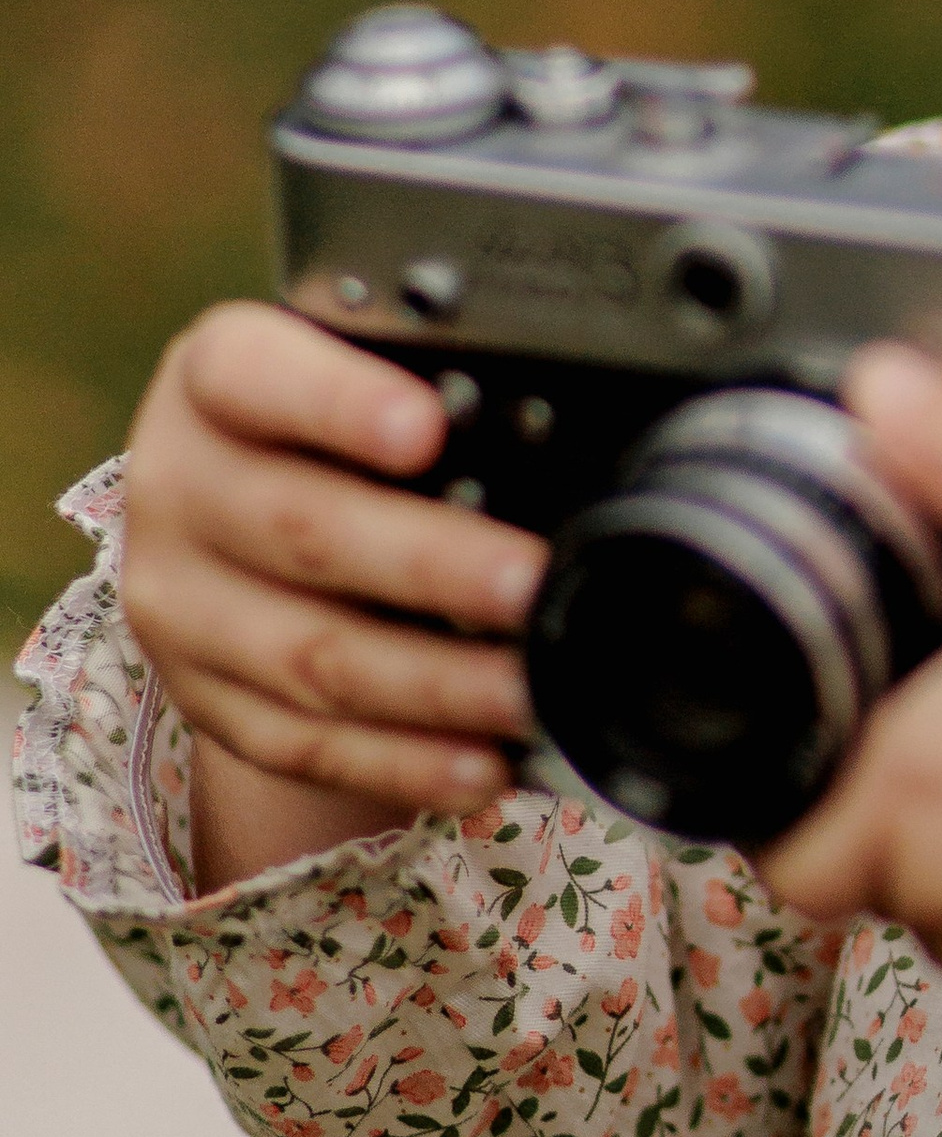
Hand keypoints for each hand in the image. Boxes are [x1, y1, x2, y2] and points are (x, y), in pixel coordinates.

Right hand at [123, 305, 544, 855]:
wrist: (228, 504)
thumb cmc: (330, 424)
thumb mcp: (360, 371)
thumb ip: (438, 385)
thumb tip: (566, 430)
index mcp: (215, 378)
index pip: (257, 377)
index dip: (338, 403)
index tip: (427, 427)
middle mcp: (178, 487)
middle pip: (302, 530)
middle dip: (430, 566)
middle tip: (530, 584)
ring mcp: (180, 603)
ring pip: (308, 654)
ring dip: (434, 685)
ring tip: (530, 692)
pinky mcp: (204, 697)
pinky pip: (302, 744)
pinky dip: (400, 762)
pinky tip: (479, 764)